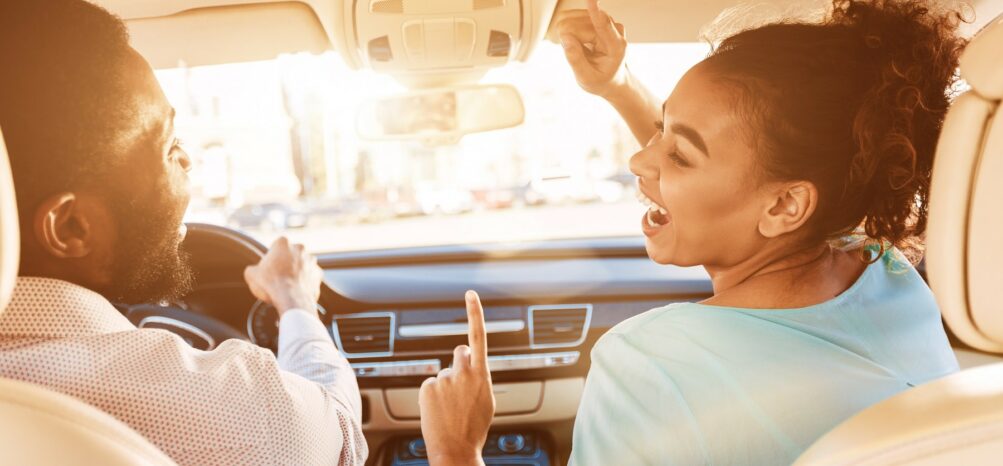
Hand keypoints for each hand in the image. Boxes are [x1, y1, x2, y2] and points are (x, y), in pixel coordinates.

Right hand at [243, 237, 321, 315]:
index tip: (268, 268)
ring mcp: (312, 261)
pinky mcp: (319, 274)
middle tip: (277, 276)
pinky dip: (305, 282)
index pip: (275, 247)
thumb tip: (253, 271)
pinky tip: (296, 290)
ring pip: (301, 265)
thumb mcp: (251, 275)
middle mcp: (300, 248)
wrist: (292, 300)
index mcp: (283, 243)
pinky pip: (310, 277)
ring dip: (296, 272)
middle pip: (290, 255)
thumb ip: (252, 269)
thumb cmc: (271, 285)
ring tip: (287, 285)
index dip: (271, 258)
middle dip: (285, 263)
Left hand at [419, 291, 495, 465]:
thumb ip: (479, 377)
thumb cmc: (473, 428)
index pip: (478, 336)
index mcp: (482, 375)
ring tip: (450, 408)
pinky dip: (433, 395)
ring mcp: (444, 379)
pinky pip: (430, 384)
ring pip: (444, 373)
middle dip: (460, 363)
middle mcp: (463, 373)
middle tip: (461, 386)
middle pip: (459, 353)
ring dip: (446, 386)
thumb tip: (472, 363)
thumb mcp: (487, 400)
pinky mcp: (428, 387)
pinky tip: (439, 410)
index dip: (474, 313)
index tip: (470, 295)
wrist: (455, 449)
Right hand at [557, 0, 628, 98]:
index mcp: (616, 47)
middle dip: (568, 35)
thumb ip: (576, 60)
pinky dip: (569, 28)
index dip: (595, 11)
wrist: (611, 79)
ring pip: (577, 18)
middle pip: (583, 23)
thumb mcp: (586, 78)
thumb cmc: (600, 80)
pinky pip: (577, 17)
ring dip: (567, 32)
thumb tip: (565, 38)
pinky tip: (573, 40)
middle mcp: (615, 30)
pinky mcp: (600, 18)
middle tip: (568, 50)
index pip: (603, 25)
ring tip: (571, 48)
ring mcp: (608, 22)